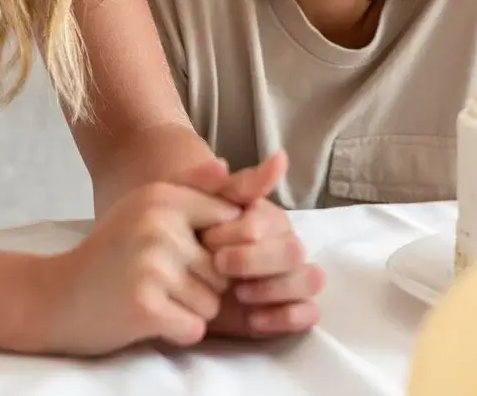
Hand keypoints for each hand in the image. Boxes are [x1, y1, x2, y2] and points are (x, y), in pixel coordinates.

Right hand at [38, 182, 241, 355]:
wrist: (52, 297)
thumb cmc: (110, 253)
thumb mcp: (145, 208)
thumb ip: (190, 187)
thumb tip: (226, 164)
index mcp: (164, 197)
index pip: (230, 221)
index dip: (216, 247)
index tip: (184, 254)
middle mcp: (160, 225)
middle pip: (225, 268)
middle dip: (202, 284)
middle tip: (159, 281)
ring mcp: (152, 265)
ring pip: (213, 302)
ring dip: (190, 311)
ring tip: (154, 298)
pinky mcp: (145, 306)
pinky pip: (194, 328)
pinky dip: (177, 332)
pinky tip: (149, 319)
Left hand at [177, 151, 323, 338]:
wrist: (165, 276)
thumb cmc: (183, 234)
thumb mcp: (194, 202)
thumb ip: (231, 183)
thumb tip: (279, 158)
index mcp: (267, 218)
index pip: (268, 223)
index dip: (238, 233)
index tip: (206, 239)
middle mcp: (284, 245)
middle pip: (295, 250)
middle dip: (255, 260)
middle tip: (219, 267)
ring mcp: (289, 279)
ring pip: (310, 279)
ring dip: (275, 287)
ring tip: (239, 294)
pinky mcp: (286, 311)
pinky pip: (309, 314)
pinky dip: (287, 316)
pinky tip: (254, 319)